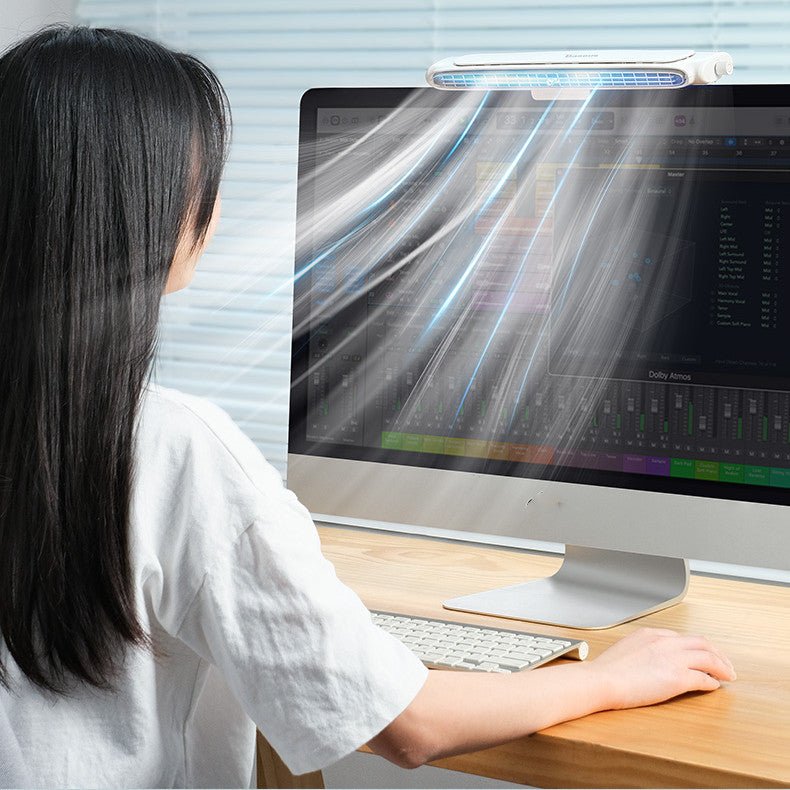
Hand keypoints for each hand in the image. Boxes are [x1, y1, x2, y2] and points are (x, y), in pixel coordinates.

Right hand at [586, 627, 735, 710]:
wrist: (602, 680)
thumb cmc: (606, 670)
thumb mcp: (624, 648)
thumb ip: (641, 649)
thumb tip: (648, 659)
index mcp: (650, 634)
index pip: (681, 637)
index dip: (695, 647)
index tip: (700, 655)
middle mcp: (664, 642)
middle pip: (701, 642)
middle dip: (717, 653)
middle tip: (724, 663)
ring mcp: (672, 659)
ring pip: (708, 658)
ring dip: (722, 666)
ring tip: (727, 675)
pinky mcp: (678, 678)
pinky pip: (704, 679)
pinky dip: (712, 682)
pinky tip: (714, 686)